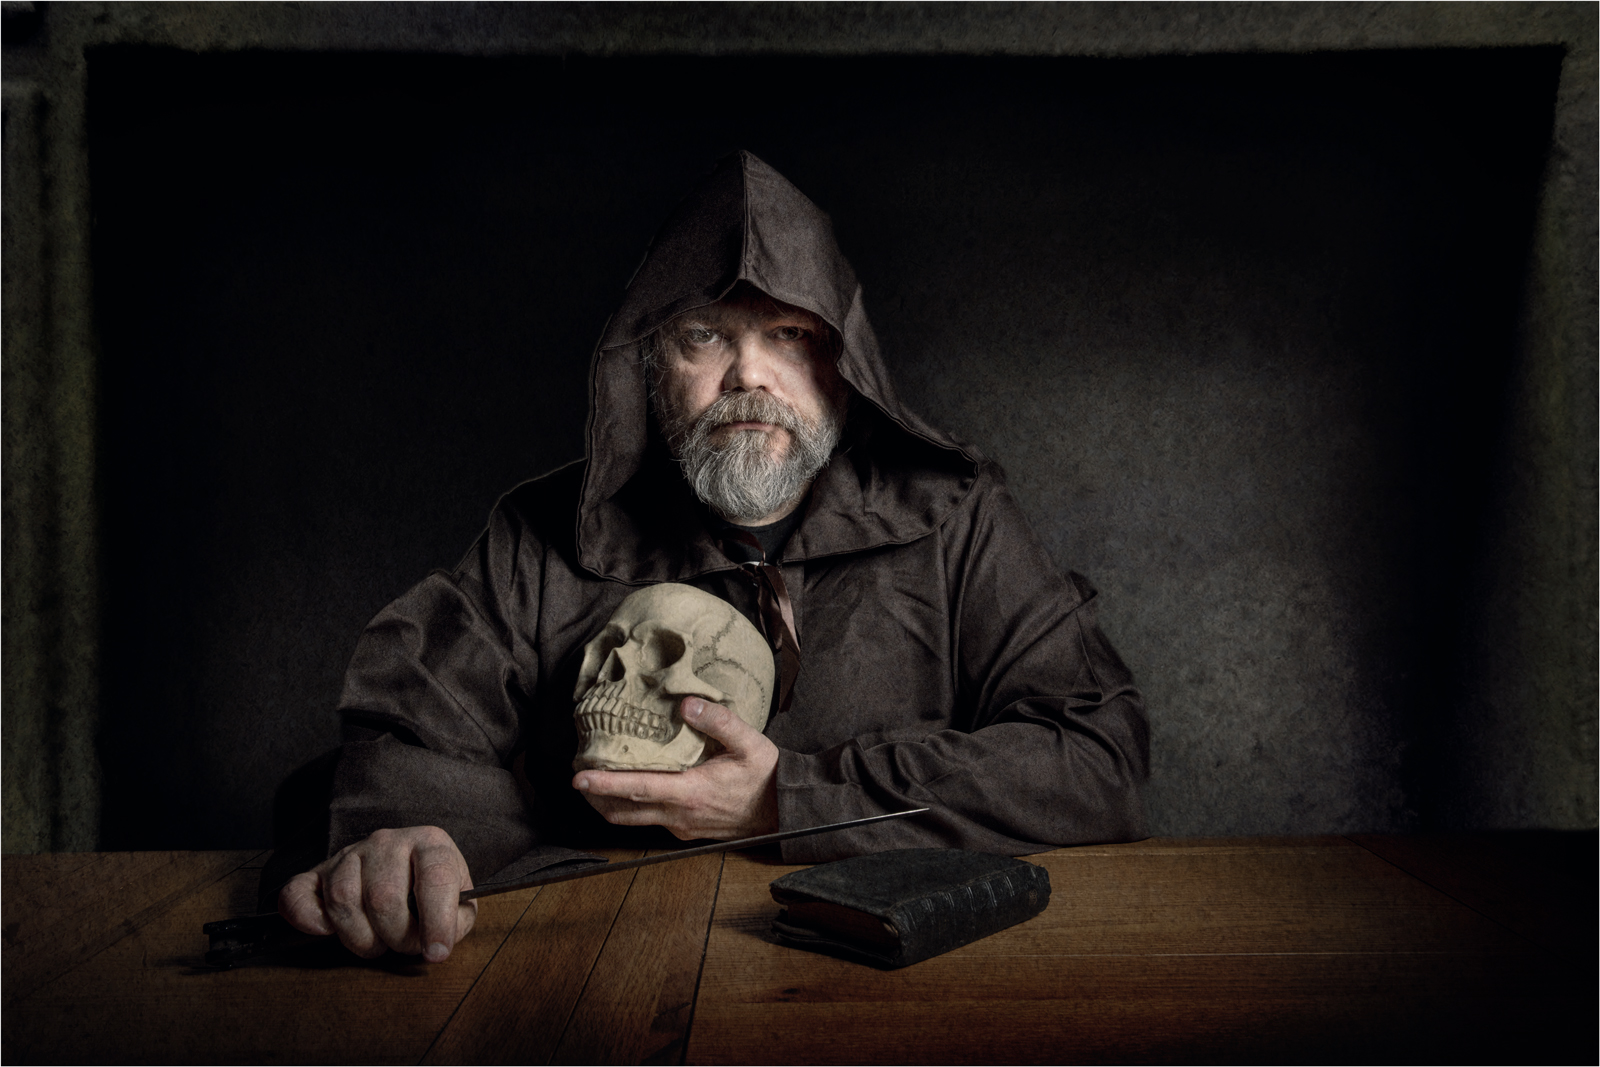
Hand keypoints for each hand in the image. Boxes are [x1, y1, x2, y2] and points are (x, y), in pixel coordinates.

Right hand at [278, 825, 476, 961]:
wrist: (402, 863)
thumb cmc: (432, 888)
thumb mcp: (459, 900)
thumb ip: (457, 920)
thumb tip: (439, 939)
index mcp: (430, 843)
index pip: (435, 878)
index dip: (437, 921)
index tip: (436, 953)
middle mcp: (388, 841)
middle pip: (384, 897)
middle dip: (396, 936)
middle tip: (402, 945)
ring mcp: (350, 853)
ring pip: (343, 899)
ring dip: (358, 937)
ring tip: (374, 942)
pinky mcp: (318, 871)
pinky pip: (298, 894)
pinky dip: (308, 919)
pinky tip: (326, 930)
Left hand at [574, 696, 778, 839]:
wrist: (784, 811)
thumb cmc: (766, 776)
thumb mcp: (750, 742)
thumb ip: (718, 721)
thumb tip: (686, 703)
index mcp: (691, 792)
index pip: (638, 788)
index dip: (606, 785)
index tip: (580, 778)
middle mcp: (680, 814)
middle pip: (624, 812)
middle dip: (596, 799)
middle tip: (577, 781)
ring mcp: (682, 826)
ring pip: (634, 820)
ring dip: (611, 806)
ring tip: (595, 788)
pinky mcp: (687, 830)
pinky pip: (652, 821)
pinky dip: (634, 807)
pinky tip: (634, 792)